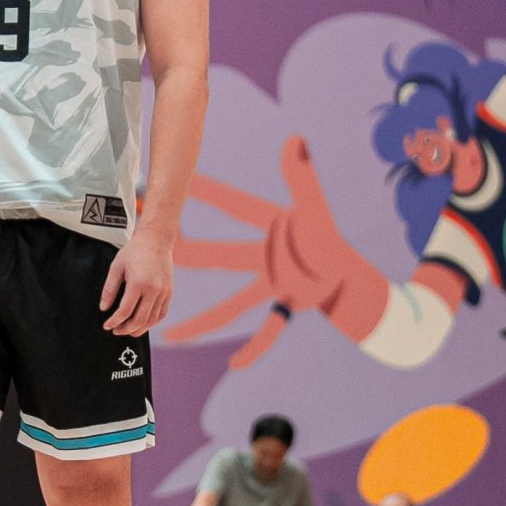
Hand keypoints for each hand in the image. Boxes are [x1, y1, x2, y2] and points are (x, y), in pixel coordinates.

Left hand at [100, 228, 173, 336]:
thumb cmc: (134, 251)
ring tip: (128, 330)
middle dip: (126, 329)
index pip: (125, 311)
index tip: (107, 326)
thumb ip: (109, 289)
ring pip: (152, 320)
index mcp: (138, 283)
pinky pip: (161, 314)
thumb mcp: (116, 267)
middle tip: (116, 331)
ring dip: (139, 329)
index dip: (114, 321)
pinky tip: (142, 323)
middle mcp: (153, 290)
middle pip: (139, 320)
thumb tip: (104, 308)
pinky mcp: (169, 293)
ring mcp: (164, 292)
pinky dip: (152, 322)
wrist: (156, 240)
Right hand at [171, 135, 357, 369]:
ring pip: (230, 306)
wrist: (348, 276)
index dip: (210, 195)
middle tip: (157, 250)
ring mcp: (267, 284)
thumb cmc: (328, 241)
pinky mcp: (284, 304)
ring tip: (170, 333)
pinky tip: (238, 363)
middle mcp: (259, 258)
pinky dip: (257, 346)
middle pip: (218, 257)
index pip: (234, 208)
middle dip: (189, 254)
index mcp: (268, 228)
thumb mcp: (317, 210)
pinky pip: (269, 328)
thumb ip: (304, 178)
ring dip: (202, 322)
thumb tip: (297, 141)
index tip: (181, 182)